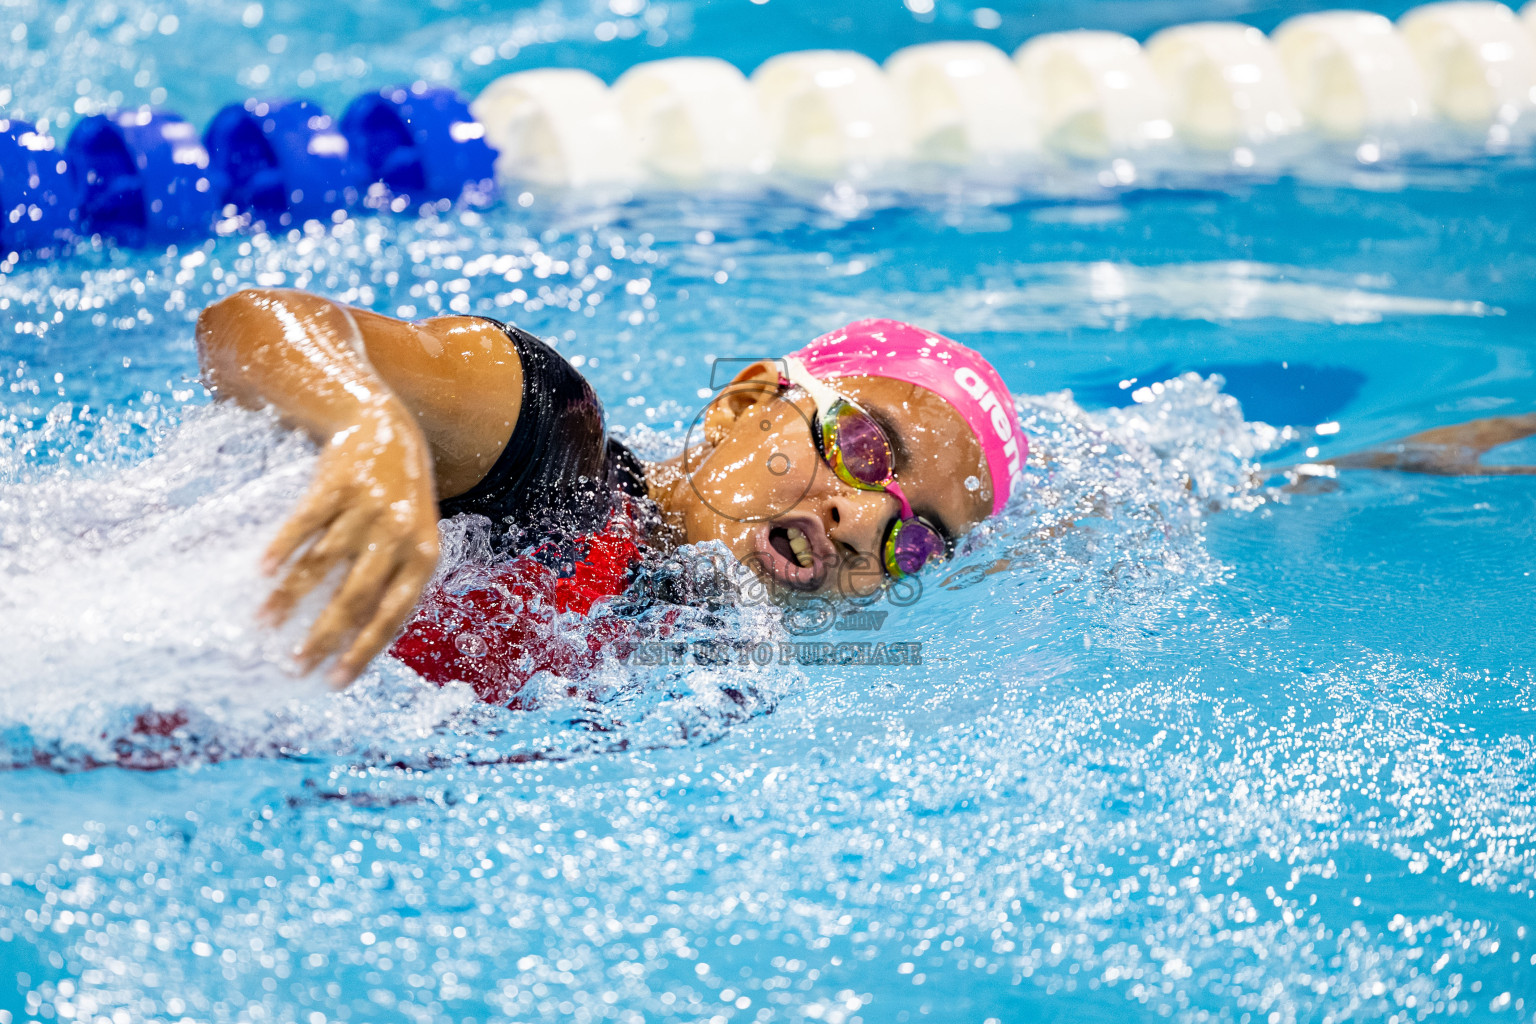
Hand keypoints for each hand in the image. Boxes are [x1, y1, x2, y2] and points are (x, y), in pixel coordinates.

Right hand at [259, 403, 440, 686]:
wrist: (387, 430)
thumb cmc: (398, 500)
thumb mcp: (413, 541)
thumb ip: (394, 582)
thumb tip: (358, 640)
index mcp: (423, 557)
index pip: (393, 615)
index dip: (363, 650)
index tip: (334, 682)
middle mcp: (398, 535)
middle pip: (355, 597)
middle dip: (324, 637)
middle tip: (295, 667)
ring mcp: (367, 508)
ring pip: (322, 564)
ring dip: (290, 598)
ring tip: (264, 625)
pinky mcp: (337, 484)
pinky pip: (304, 524)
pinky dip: (281, 550)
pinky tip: (261, 573)